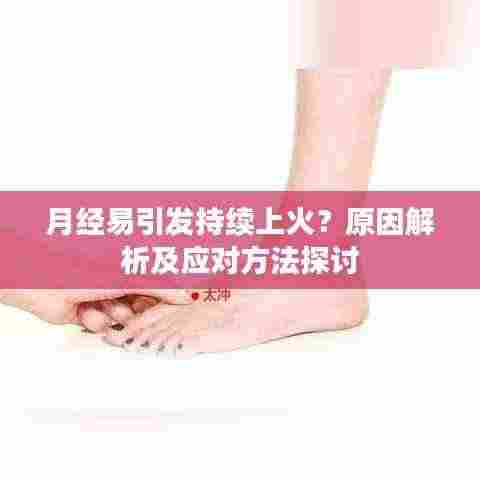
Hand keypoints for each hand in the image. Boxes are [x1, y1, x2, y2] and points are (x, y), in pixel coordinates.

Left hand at [0, 289, 191, 331]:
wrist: (41, 285)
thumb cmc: (82, 272)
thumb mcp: (129, 279)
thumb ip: (160, 288)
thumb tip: (187, 296)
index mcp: (127, 270)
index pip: (152, 289)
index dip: (157, 302)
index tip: (168, 312)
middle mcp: (115, 284)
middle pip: (137, 308)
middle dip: (133, 312)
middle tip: (129, 310)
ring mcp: (100, 299)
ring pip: (119, 320)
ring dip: (111, 315)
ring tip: (101, 304)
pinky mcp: (86, 315)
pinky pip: (100, 326)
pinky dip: (93, 321)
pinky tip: (83, 310)